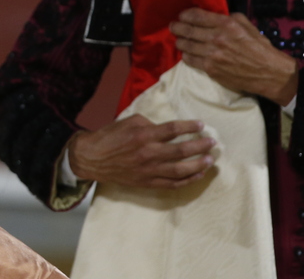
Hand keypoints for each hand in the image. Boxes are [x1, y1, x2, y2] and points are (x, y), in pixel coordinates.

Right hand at [67, 114, 213, 188]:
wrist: (93, 158)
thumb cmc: (110, 137)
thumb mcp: (128, 122)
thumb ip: (149, 124)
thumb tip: (168, 129)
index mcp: (143, 135)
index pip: (173, 129)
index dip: (190, 127)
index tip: (201, 125)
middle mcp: (148, 153)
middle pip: (182, 150)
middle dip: (200, 146)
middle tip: (212, 142)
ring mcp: (149, 170)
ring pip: (181, 170)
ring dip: (199, 164)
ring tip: (210, 159)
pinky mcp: (148, 182)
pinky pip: (173, 183)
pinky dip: (188, 180)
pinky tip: (199, 174)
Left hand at [170, 8, 298, 104]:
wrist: (269, 73)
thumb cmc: (259, 48)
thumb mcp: (247, 26)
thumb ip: (229, 18)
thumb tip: (212, 15)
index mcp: (226, 25)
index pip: (196, 16)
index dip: (185, 15)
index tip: (182, 16)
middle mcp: (217, 38)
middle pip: (187, 30)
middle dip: (177, 27)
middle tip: (173, 26)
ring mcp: (212, 54)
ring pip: (185, 45)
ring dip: (179, 41)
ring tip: (179, 39)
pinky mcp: (210, 68)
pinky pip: (190, 59)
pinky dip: (186, 55)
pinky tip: (187, 53)